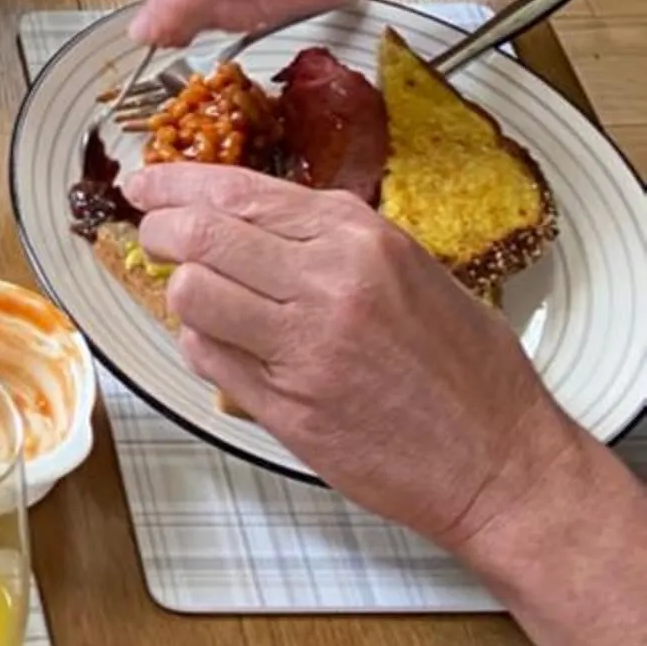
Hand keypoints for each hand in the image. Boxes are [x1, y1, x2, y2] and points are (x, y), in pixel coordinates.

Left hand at [130, 162, 574, 556]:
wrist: (502, 462)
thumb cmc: (466, 367)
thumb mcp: (408, 266)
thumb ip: (329, 237)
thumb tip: (246, 216)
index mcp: (356, 235)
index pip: (237, 191)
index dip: (176, 183)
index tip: (144, 185)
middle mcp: (327, 282)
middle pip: (198, 235)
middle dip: (161, 230)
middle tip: (154, 235)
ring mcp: (304, 348)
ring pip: (192, 295)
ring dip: (184, 294)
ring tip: (206, 302)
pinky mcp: (290, 409)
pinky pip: (209, 360)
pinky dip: (203, 347)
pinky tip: (228, 349)